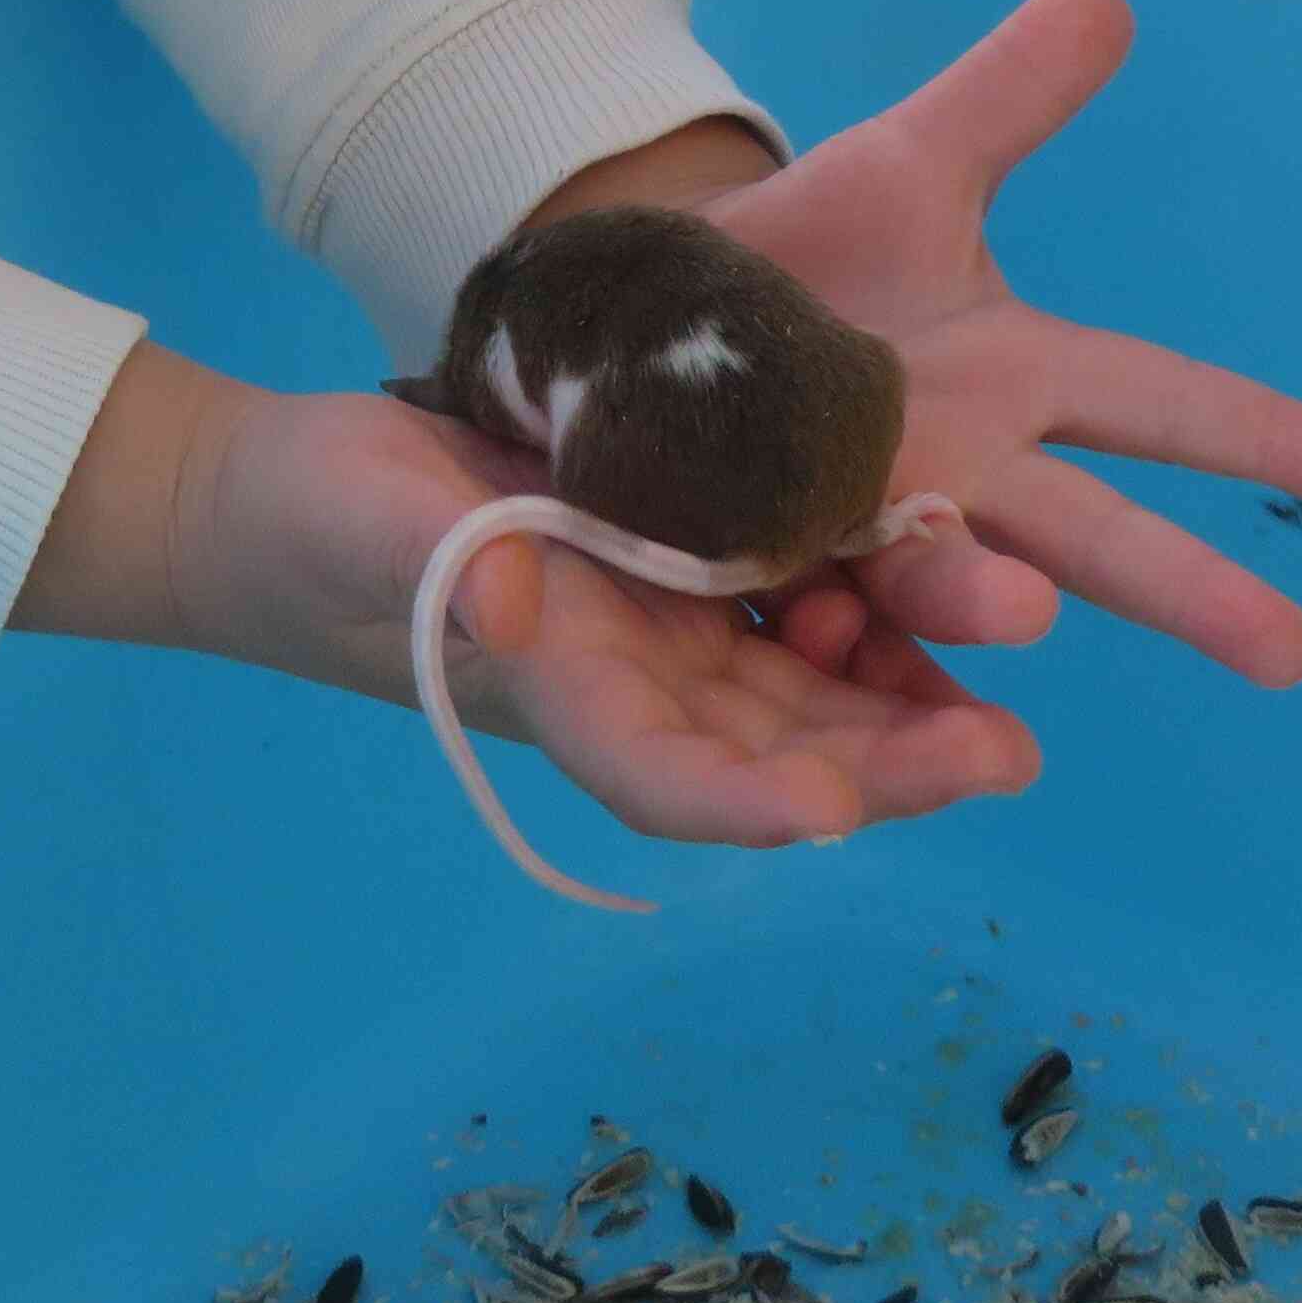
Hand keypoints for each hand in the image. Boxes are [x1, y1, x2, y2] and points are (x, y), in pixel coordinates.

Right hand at [184, 375, 1040, 851]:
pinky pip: (787, 590)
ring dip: (898, 700)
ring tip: (1005, 709)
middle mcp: (624, 674)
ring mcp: (656, 621)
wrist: (296, 494)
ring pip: (798, 684)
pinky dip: (864, 603)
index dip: (742, 798)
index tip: (823, 808)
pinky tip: (932, 578)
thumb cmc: (313, 521)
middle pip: (767, 748)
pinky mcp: (675, 551)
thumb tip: (514, 602)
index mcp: (553, 689)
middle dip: (882, 762)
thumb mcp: (366, 525)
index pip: (656, 771)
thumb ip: (439, 565)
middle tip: (999, 754)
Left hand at [677, 0, 1301, 682]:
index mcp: (1017, 380)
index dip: (1263, 431)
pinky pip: (817, 628)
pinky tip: (848, 661)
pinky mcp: (774, 566)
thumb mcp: (906, 169)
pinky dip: (845, 655)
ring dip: (983, 598)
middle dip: (1185, 587)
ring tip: (1025, 615)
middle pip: (1088, 534)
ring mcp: (870, 530)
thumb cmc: (807, 255)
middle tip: (1294, 654)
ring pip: (944, 581)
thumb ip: (1007, 96)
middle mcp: (963, 473)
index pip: (1160, 400)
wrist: (658, 322)